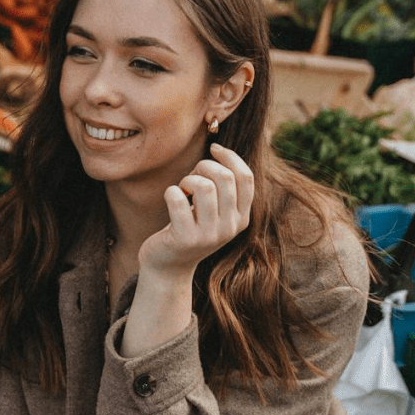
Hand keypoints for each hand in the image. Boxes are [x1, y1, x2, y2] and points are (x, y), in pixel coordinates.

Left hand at [139, 143, 253, 275]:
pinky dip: (171, 191)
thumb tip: (218, 150)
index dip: (230, 157)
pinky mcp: (185, 238)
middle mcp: (230, 228)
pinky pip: (177, 199)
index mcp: (242, 218)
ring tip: (182, 189)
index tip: (213, 148)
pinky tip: (170, 197)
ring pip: (204, 187)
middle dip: (204, 166)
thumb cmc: (189, 228)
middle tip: (190, 176)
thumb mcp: (214, 211)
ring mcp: (208, 235)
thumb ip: (223, 188)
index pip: (246, 178)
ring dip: (188, 179)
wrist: (168, 266)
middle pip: (225, 177)